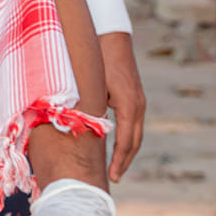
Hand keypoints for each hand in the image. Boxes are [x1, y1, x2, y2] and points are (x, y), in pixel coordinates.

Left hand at [100, 32, 144, 180]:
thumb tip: (77, 129)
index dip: (119, 161)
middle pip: (134, 141)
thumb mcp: (91, 85)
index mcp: (129, 105)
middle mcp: (138, 105)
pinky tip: (117, 146)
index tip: (112, 176)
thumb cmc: (96, 59)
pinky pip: (132, 123)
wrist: (110, 36)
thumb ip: (88, 107)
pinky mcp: (134, 97)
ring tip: (116, 168)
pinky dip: (126, 138)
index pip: (126, 141)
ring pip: (135, 133)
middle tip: (114, 178)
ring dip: (126, 151)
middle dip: (124, 161)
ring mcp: (138, 101)